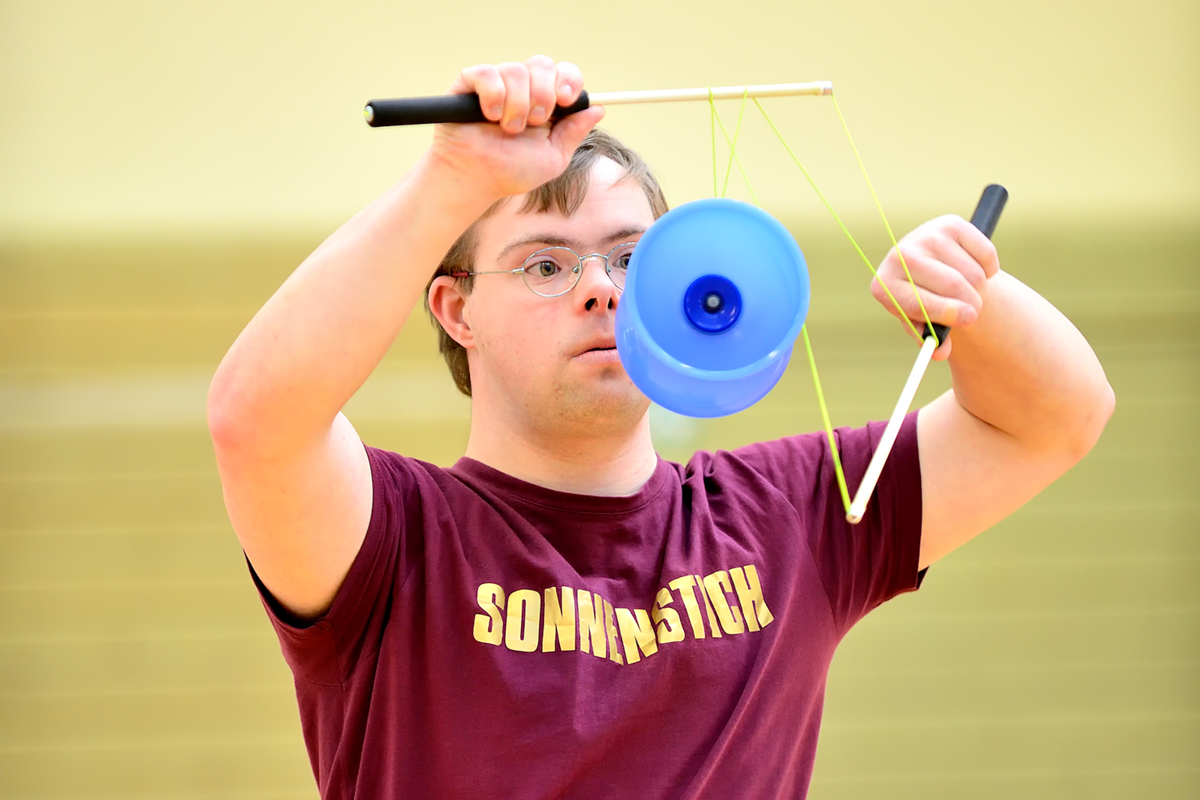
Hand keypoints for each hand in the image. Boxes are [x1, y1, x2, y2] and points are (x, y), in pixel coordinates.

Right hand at [427, 55, 605, 202]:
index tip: (566, 100)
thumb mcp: (553, 157)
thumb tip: (598, 108)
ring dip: (517, 105)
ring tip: (508, 129)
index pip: (563, 73)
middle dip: (543, 95)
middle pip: (542, 64)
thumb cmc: (512, 171)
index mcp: (545, 101)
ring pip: (516, 70)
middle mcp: (522, 88)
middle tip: (535, 122)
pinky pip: (487, 73)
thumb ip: (574, 132)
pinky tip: (489, 117)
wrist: (477, 180)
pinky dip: (493, 96)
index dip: (569, 80)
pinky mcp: (469, 83)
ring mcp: (496, 83)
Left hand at [870, 214, 999, 359]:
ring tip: (969, 293)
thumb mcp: (923, 323)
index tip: (969, 319)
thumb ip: (931, 340)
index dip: (945, 312)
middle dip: (971, 303)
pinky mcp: (949, 224)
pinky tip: (974, 270)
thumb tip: (939, 352)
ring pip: (971, 271)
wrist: (930, 267)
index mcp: (885, 285)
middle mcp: (900, 255)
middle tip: (974, 314)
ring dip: (979, 289)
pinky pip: (984, 252)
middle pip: (952, 284)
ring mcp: (925, 236)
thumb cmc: (924, 302)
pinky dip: (988, 268)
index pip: (916, 301)